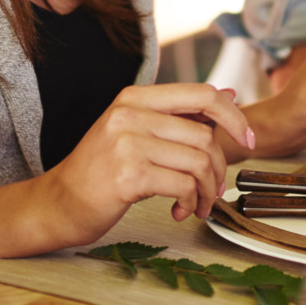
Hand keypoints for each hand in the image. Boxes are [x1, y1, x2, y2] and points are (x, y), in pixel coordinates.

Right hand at [49, 83, 253, 241]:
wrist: (58, 203)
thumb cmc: (99, 172)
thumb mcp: (133, 132)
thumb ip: (177, 116)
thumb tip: (228, 94)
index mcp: (134, 97)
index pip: (202, 93)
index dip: (234, 115)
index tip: (247, 139)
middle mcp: (130, 114)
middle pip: (205, 135)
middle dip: (218, 169)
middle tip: (211, 190)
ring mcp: (127, 143)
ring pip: (199, 162)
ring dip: (206, 191)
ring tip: (195, 205)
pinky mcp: (129, 175)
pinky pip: (184, 185)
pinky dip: (191, 203)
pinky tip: (179, 211)